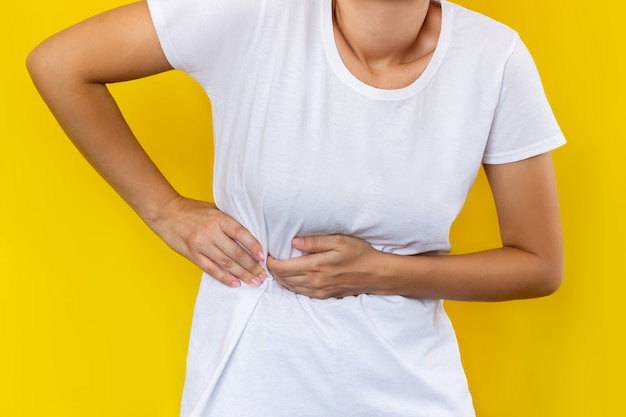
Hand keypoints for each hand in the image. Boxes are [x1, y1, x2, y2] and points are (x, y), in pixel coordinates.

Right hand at [149, 196, 266, 287]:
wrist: (167, 213)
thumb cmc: (192, 210)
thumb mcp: (214, 209)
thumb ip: (229, 221)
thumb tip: (249, 234)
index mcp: (219, 219)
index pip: (241, 234)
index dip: (254, 246)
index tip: (263, 257)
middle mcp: (211, 233)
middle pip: (236, 252)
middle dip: (252, 266)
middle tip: (263, 275)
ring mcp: (202, 245)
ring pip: (226, 263)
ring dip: (242, 274)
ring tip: (255, 282)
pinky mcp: (193, 255)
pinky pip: (212, 269)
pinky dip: (225, 278)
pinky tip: (236, 283)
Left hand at [266, 235, 381, 298]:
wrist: (376, 274)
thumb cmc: (359, 254)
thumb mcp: (338, 241)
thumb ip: (314, 242)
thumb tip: (293, 241)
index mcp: (315, 267)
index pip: (282, 268)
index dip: (270, 262)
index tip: (267, 254)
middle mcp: (314, 282)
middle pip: (283, 279)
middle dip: (272, 271)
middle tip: (268, 260)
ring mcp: (318, 291)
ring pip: (290, 288)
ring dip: (280, 279)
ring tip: (276, 268)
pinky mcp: (324, 296)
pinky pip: (300, 293)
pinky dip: (291, 286)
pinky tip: (290, 278)